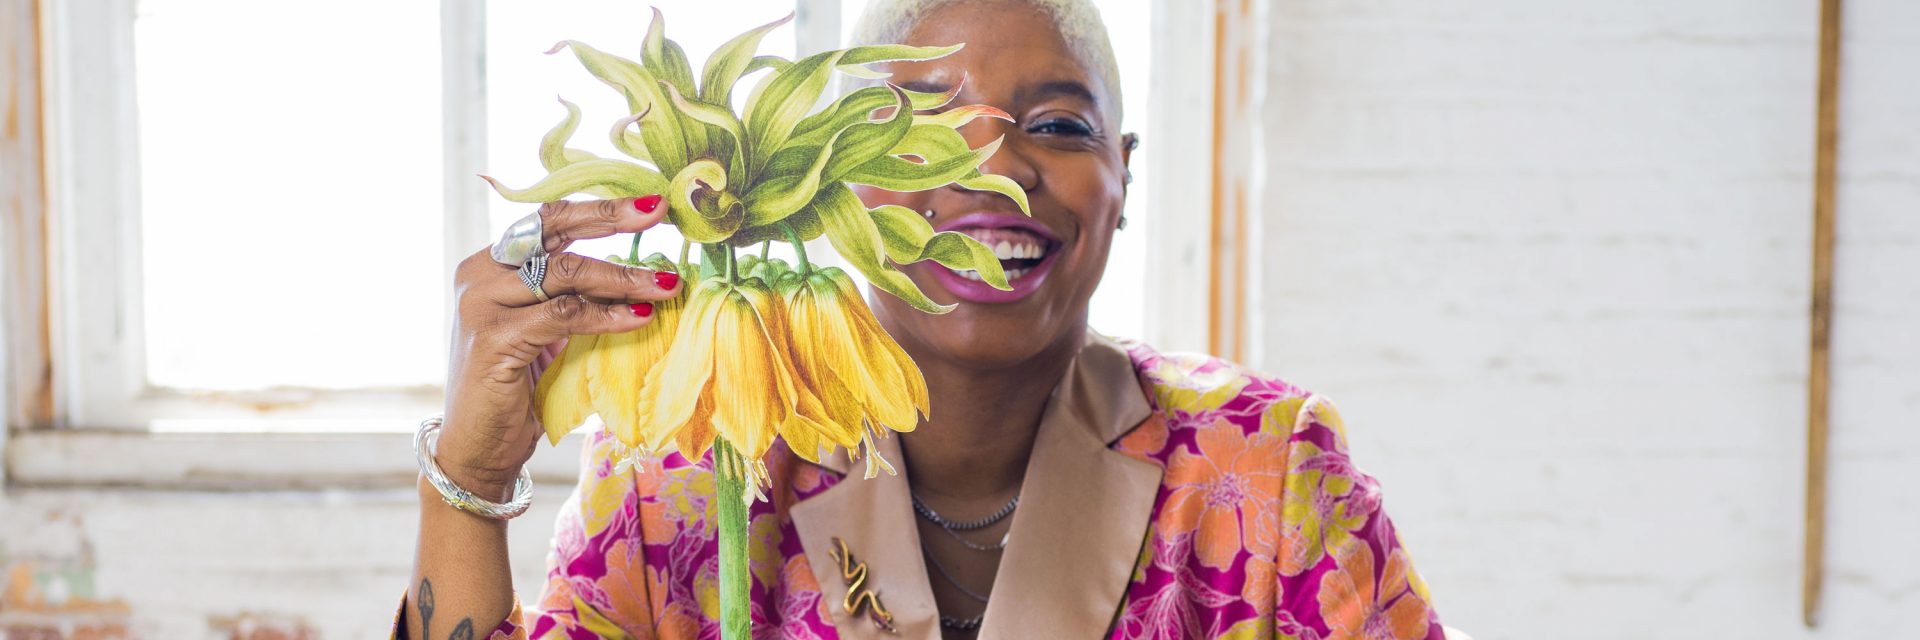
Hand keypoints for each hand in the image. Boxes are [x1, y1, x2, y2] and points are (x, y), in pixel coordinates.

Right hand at [437, 195, 677, 497]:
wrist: (479, 448)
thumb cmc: (520, 388)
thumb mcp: (548, 329)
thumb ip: (575, 295)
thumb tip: (641, 270)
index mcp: (490, 263)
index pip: (547, 220)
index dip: (599, 208)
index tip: (650, 204)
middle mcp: (479, 274)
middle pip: (553, 229)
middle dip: (611, 217)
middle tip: (659, 212)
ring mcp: (482, 304)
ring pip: (566, 272)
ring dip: (624, 277)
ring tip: (667, 284)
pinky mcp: (495, 338)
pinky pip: (565, 315)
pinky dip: (608, 315)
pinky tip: (642, 318)